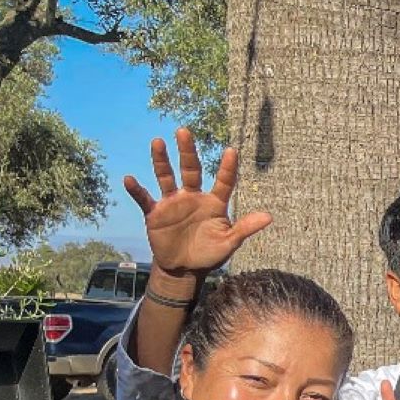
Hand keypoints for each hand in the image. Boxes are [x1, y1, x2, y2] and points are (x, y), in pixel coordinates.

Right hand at [123, 129, 271, 280]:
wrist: (184, 269)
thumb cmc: (209, 254)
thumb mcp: (229, 242)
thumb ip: (246, 228)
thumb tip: (269, 217)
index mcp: (214, 203)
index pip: (223, 181)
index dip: (227, 168)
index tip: (232, 151)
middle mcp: (193, 197)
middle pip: (191, 169)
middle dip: (188, 151)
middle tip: (184, 131)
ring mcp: (173, 203)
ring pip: (166, 177)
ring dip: (161, 161)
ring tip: (158, 142)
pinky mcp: (155, 213)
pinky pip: (144, 199)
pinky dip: (137, 190)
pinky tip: (129, 179)